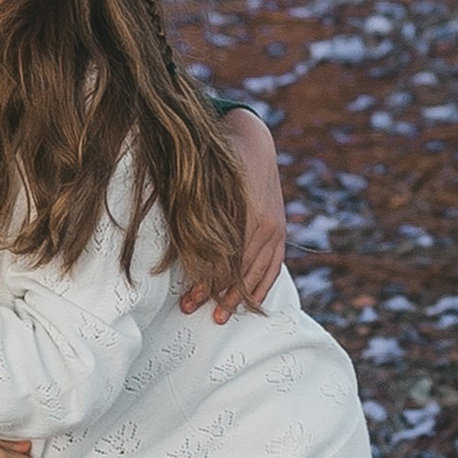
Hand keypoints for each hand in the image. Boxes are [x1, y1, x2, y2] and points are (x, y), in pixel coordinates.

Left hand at [182, 109, 286, 321]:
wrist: (252, 141)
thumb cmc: (218, 161)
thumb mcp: (203, 185)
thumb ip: (193, 217)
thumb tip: (177, 250)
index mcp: (244, 212)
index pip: (224, 260)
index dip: (205, 281)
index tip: (187, 297)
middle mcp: (264, 224)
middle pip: (239, 270)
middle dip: (214, 294)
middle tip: (190, 309)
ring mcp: (275, 228)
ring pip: (256, 273)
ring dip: (237, 297)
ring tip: (219, 317)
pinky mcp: (280, 231)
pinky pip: (273, 267)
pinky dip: (261, 286)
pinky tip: (249, 303)